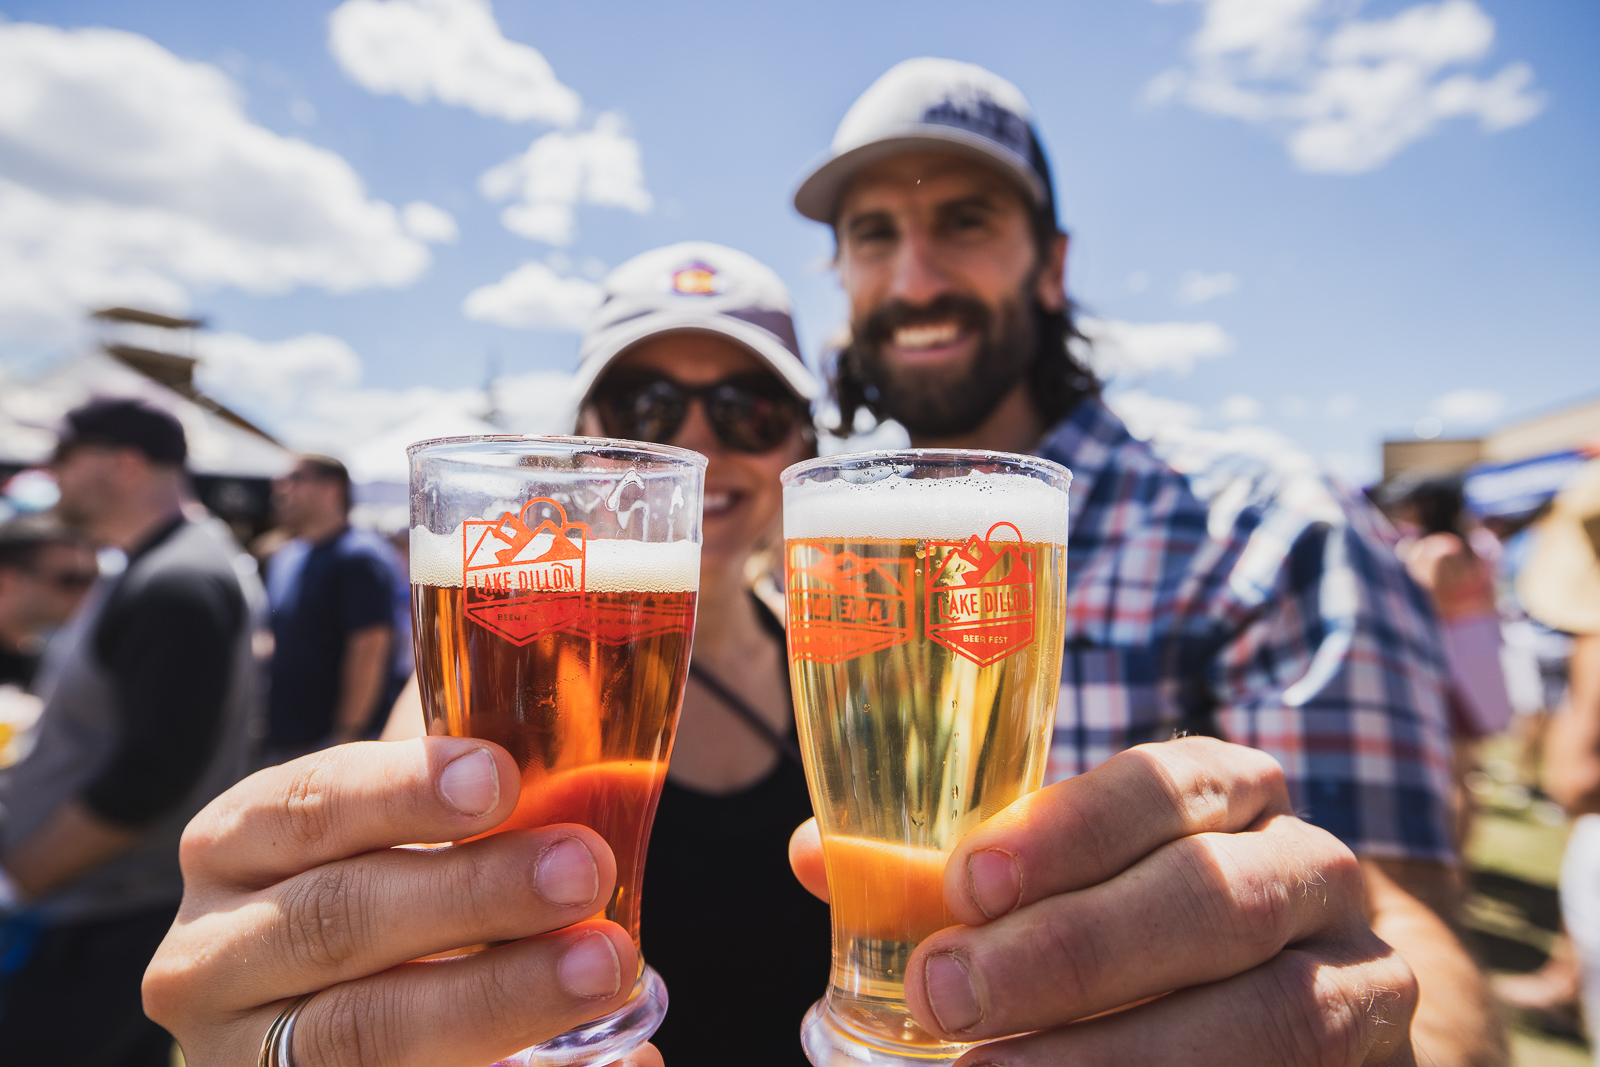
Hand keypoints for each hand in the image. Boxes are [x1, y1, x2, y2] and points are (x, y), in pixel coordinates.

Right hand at [145, 739, 661, 1066]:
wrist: (332, 998)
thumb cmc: (391, 879)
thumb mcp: (400, 829)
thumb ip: (468, 803)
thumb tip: (593, 790)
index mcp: (235, 847)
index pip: (308, 805)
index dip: (403, 789)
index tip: (502, 777)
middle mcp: (212, 956)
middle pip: (338, 922)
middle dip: (473, 895)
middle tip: (584, 869)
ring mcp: (245, 1054)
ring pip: (364, 1034)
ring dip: (499, 998)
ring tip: (606, 964)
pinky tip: (616, 1058)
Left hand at [790, 737, 1418, 1065]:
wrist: (1312, 994)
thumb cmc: (1152, 922)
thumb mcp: (1068, 882)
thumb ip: (957, 873)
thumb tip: (816, 855)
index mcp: (1232, 792)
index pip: (1164, 783)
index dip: (1069, 831)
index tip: (966, 883)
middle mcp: (1312, 868)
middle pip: (1213, 898)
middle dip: (1074, 954)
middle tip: (949, 996)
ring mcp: (1364, 975)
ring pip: (1272, 1014)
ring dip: (1126, 1055)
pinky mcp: (1382, 1063)